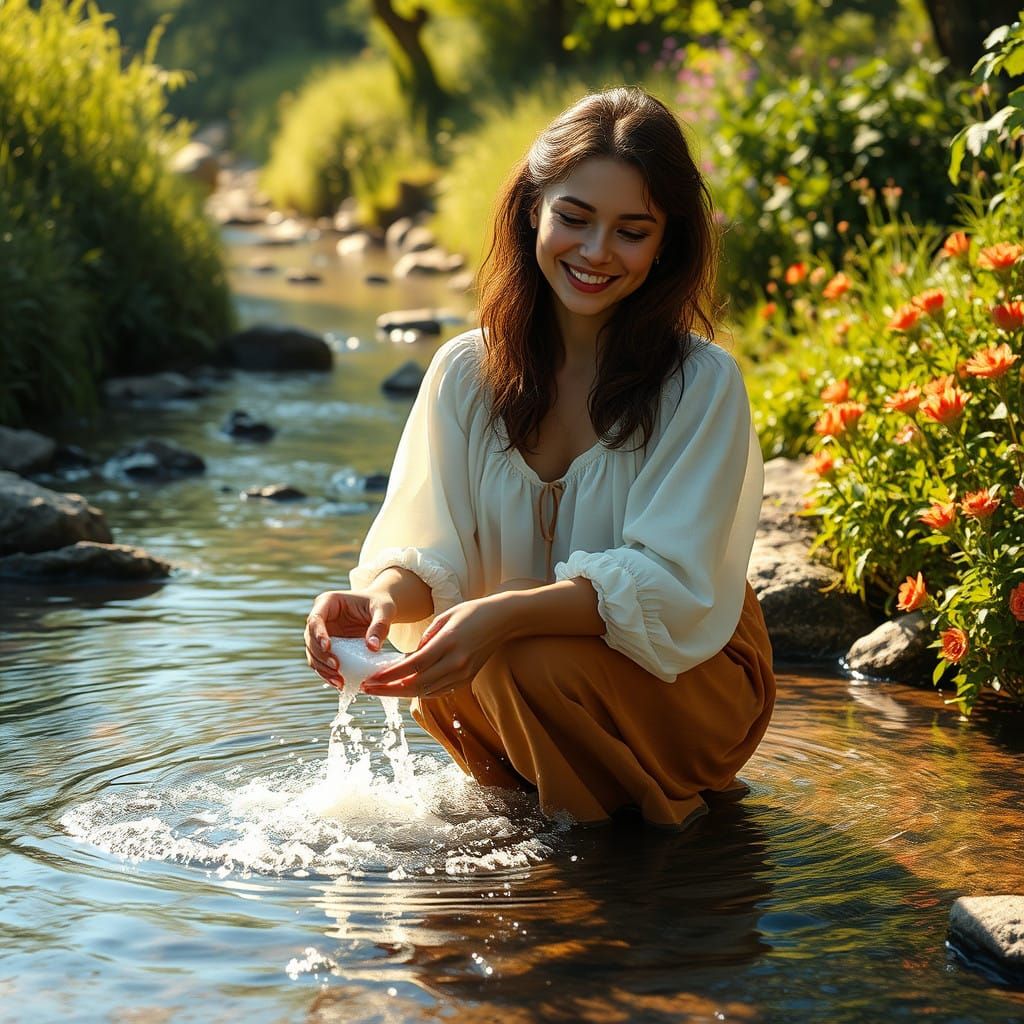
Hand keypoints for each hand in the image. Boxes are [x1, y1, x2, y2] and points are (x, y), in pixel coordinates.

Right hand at [304, 589, 394, 689]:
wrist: (381, 612)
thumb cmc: (382, 605)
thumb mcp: (384, 611)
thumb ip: (379, 626)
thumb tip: (372, 648)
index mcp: (328, 602)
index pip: (315, 619)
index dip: (318, 634)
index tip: (328, 647)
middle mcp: (321, 618)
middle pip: (310, 639)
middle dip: (320, 656)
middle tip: (336, 668)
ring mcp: (321, 634)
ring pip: (313, 654)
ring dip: (322, 669)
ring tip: (339, 681)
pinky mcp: (327, 648)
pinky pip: (322, 663)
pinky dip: (328, 674)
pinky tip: (340, 683)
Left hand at [361, 597, 509, 699]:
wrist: (503, 620)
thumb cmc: (472, 612)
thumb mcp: (445, 617)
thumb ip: (426, 638)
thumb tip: (408, 657)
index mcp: (448, 643)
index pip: (413, 666)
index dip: (389, 675)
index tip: (370, 678)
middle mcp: (456, 663)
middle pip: (416, 685)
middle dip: (388, 689)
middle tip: (367, 688)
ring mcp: (463, 674)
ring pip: (426, 692)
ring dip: (401, 693)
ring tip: (380, 689)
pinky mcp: (467, 680)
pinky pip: (438, 691)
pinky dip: (419, 691)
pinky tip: (403, 687)